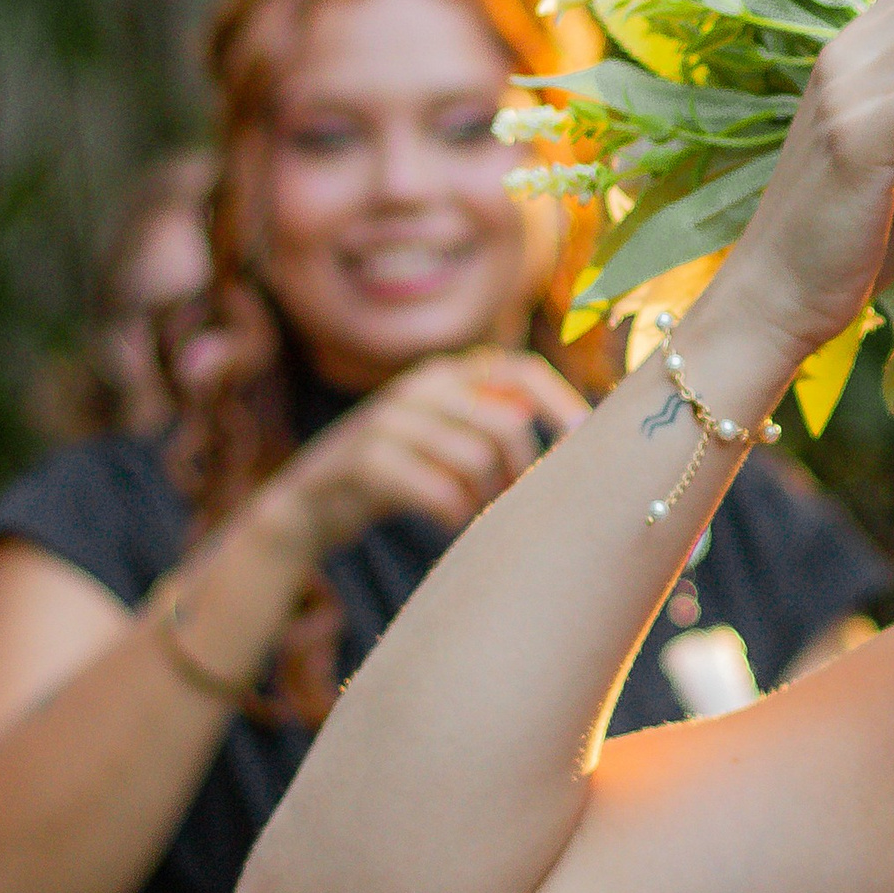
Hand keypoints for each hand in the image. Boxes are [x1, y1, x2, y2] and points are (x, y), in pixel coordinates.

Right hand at [260, 350, 590, 565]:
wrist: (308, 507)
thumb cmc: (396, 477)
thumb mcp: (441, 440)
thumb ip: (490, 426)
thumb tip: (571, 440)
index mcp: (446, 375)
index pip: (521, 370)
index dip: (560, 401)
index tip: (586, 438)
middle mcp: (420, 388)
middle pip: (508, 425)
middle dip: (522, 473)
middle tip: (513, 505)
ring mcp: (390, 420)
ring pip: (477, 459)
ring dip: (486, 500)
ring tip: (474, 515)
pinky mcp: (366, 459)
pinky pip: (440, 490)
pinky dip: (454, 515)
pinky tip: (448, 522)